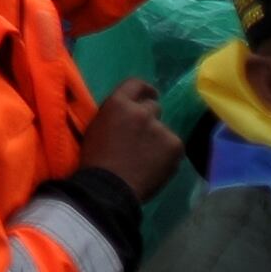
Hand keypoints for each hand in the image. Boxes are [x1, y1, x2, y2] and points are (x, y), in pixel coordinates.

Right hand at [75, 80, 182, 197]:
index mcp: (118, 103)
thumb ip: (115, 115)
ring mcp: (160, 128)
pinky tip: (155, 166)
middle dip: (149, 117)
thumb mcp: (97, 127)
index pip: (136, 84)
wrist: (109, 188)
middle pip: (153, 106)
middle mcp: (142, 111)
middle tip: (144, 134)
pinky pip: (173, 145)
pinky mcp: (175, 145)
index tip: (148, 96)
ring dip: (158, 138)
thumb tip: (127, 114)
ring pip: (163, 129)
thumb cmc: (95, 159)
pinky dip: (167, 154)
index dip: (144, 90)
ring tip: (147, 157)